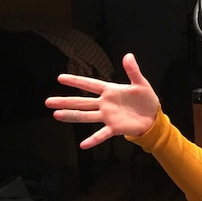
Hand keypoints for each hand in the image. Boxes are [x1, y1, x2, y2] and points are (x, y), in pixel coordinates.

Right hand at [45, 53, 159, 148]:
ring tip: (56, 115)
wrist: (153, 117)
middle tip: (48, 101)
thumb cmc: (146, 99)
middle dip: (65, 101)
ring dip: (71, 116)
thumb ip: (133, 71)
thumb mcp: (141, 83)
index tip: (60, 78)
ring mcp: (108, 116)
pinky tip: (83, 145)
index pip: (90, 84)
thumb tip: (128, 55)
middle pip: (82, 101)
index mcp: (110, 91)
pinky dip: (93, 140)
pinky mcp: (114, 128)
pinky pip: (101, 134)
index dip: (76, 81)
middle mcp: (105, 104)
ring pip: (86, 116)